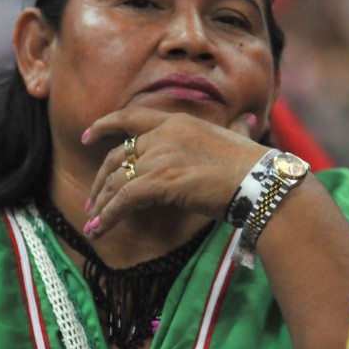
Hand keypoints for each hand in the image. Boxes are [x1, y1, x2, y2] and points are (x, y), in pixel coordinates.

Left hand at [80, 108, 267, 236]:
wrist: (260, 181)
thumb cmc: (255, 165)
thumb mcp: (239, 138)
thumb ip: (237, 128)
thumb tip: (249, 119)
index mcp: (178, 122)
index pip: (132, 118)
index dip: (105, 125)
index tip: (87, 136)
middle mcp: (163, 135)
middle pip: (118, 156)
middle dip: (102, 180)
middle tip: (94, 200)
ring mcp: (159, 157)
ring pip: (117, 180)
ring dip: (102, 203)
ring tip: (94, 222)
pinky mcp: (158, 182)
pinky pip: (122, 200)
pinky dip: (107, 216)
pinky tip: (99, 230)